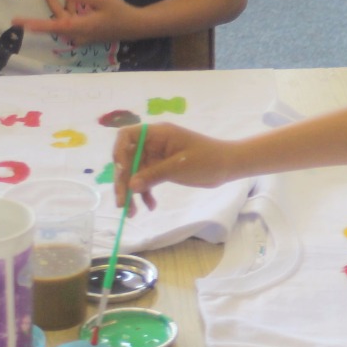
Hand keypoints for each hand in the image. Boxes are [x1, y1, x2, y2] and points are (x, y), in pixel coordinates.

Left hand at [13, 0, 140, 44]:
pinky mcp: (87, 33)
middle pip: (56, 21)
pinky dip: (68, 11)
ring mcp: (83, 34)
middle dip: (47, 4)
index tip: (19, 23)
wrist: (137, 26)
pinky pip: (71, 22)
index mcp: (81, 26)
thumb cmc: (121, 13)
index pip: (53, 26)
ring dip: (57, 6)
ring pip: (63, 21)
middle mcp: (79, 33)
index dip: (35, 24)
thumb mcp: (102, 0)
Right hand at [113, 123, 234, 209]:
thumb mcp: (179, 167)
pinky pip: (146, 180)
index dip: (119, 152)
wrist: (228, 165)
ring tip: (133, 212)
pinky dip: (146, 193)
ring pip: (135, 173)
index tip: (121, 171)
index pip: (127, 136)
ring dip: (132, 192)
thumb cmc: (208, 159)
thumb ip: (154, 175)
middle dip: (123, 181)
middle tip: (122, 204)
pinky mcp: (162, 168)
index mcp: (158, 134)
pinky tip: (150, 206)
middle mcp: (153, 143)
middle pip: (128, 159)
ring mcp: (157, 156)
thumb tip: (130, 185)